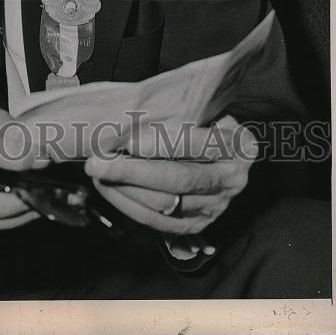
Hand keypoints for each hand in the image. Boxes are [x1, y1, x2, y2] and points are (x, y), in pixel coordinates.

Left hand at [84, 114, 257, 235]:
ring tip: (96, 171)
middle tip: (96, 161)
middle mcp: (232, 180)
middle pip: (178, 179)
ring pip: (165, 204)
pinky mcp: (197, 225)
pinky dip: (128, 205)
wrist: (224, 154)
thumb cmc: (205, 121)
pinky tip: (107, 187)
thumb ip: (178, 111)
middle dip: (132, 171)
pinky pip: (158, 222)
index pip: (198, 144)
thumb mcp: (203, 109)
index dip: (162, 143)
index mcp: (238, 145)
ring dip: (124, 189)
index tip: (128, 140)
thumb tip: (128, 111)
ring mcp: (216, 207)